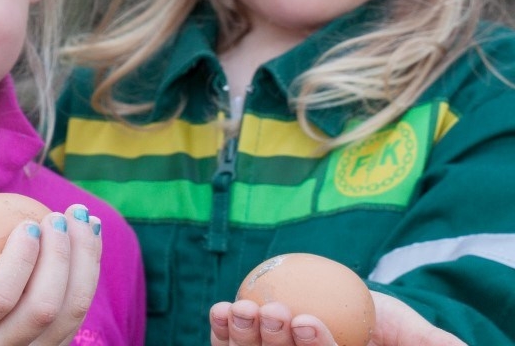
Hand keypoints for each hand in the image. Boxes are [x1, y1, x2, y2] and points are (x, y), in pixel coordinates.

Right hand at [0, 205, 101, 345]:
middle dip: (59, 256)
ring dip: (84, 261)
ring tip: (80, 218)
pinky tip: (87, 236)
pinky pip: (79, 312)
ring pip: (69, 313)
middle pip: (41, 308)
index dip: (20, 259)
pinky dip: (89, 271)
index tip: (28, 224)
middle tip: (58, 217)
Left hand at [207, 291, 466, 345]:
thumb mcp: (410, 333)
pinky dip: (222, 331)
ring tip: (243, 307)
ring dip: (245, 334)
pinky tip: (222, 309)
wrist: (347, 307)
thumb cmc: (384, 323)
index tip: (308, 321)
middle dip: (277, 340)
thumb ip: (428, 343)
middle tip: (276, 310)